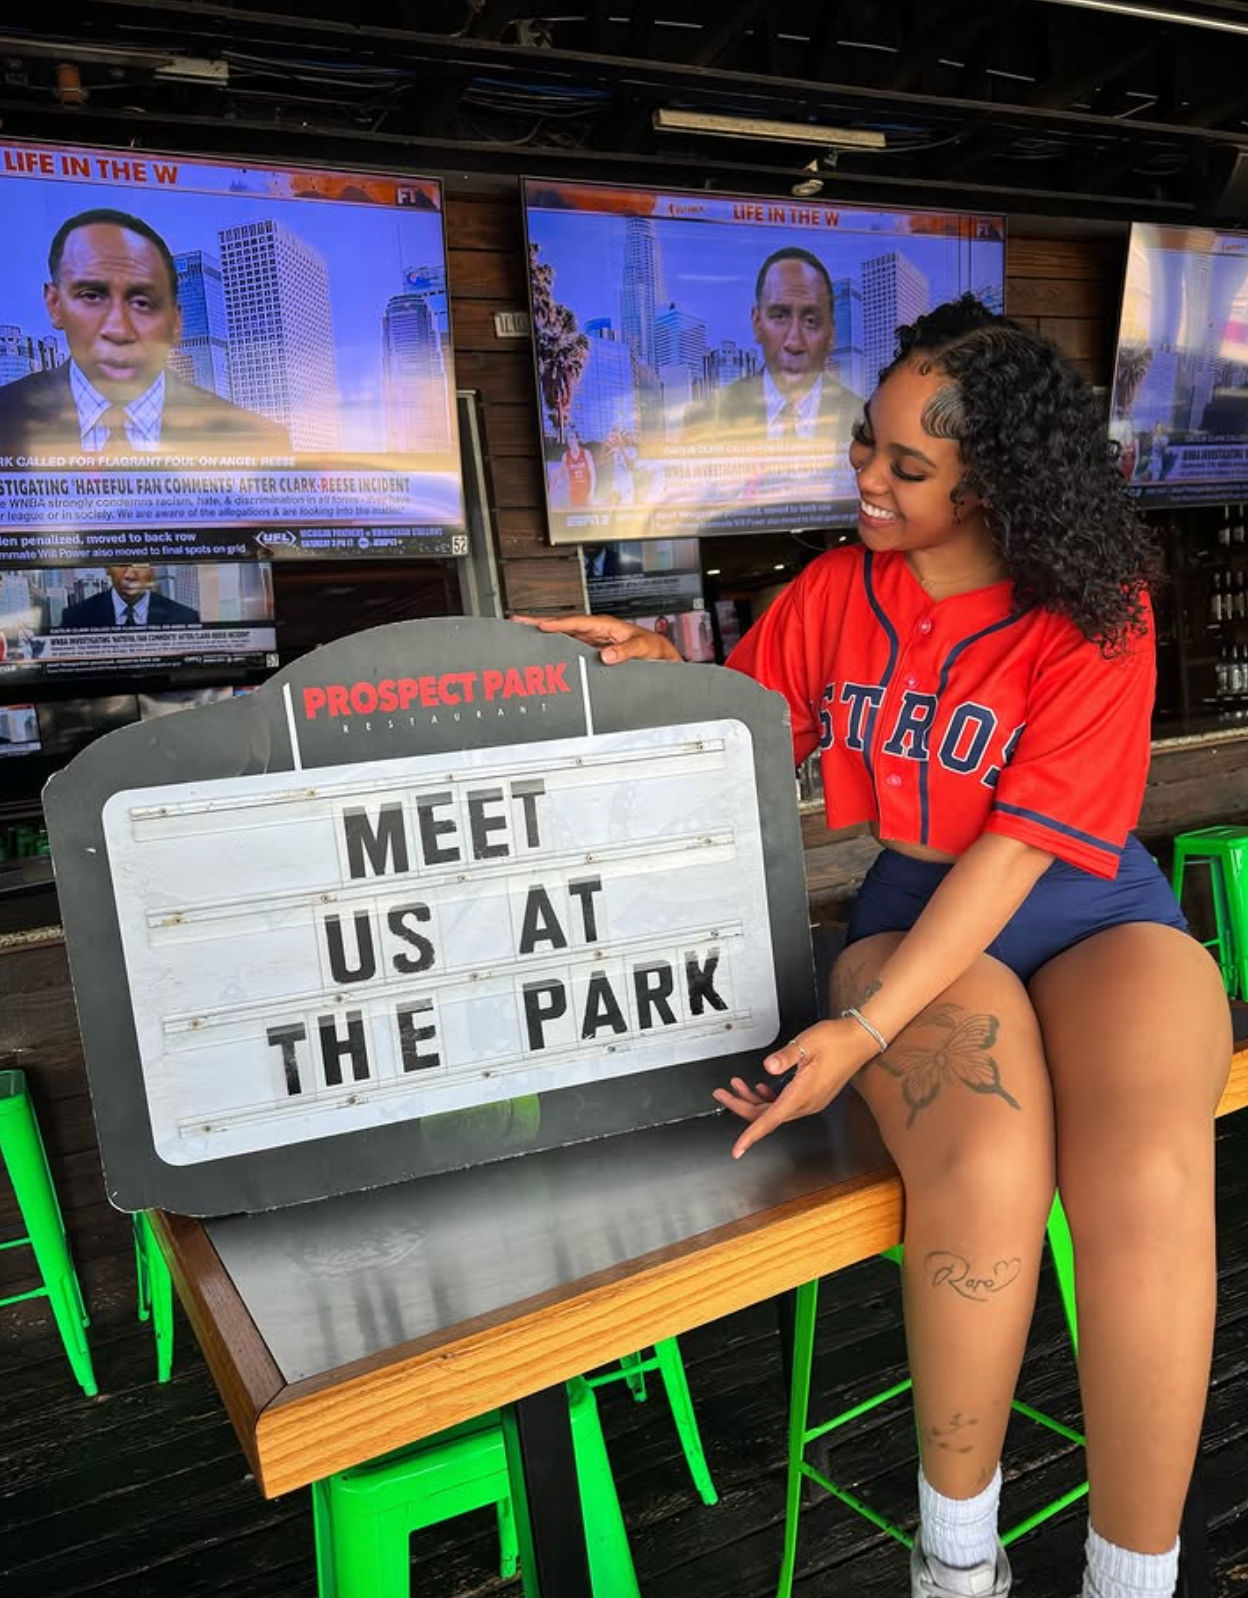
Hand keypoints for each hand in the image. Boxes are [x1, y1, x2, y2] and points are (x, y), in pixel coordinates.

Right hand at [511, 612, 682, 664]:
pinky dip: (552, 645)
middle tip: (517, 621)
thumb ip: (626, 651)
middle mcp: (595, 631)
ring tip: (520, 631)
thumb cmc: (653, 649)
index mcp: (606, 626)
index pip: (577, 622)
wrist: (660, 657)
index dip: (559, 624)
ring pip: (562, 635)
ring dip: (542, 633)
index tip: (541, 626)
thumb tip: (606, 656)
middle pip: (563, 625)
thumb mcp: (643, 648)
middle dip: (540, 622)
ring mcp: (591, 641)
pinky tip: (540, 648)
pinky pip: (568, 646)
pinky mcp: (590, 651)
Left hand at [712, 1018, 876, 1159]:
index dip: (751, 1135)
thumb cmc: (836, 1040)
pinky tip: (761, 1087)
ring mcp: (811, 1101)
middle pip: (767, 1115)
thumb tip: (767, 1067)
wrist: (861, 1040)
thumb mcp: (806, 1044)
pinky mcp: (813, 1095)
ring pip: (775, 1110)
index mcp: (802, 1094)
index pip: (770, 1120)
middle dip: (741, 1105)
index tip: (737, 1149)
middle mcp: (806, 1103)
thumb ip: (785, 1057)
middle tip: (722, 1092)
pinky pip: (785, 1104)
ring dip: (754, 1100)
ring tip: (738, 1085)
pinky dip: (769, 1098)